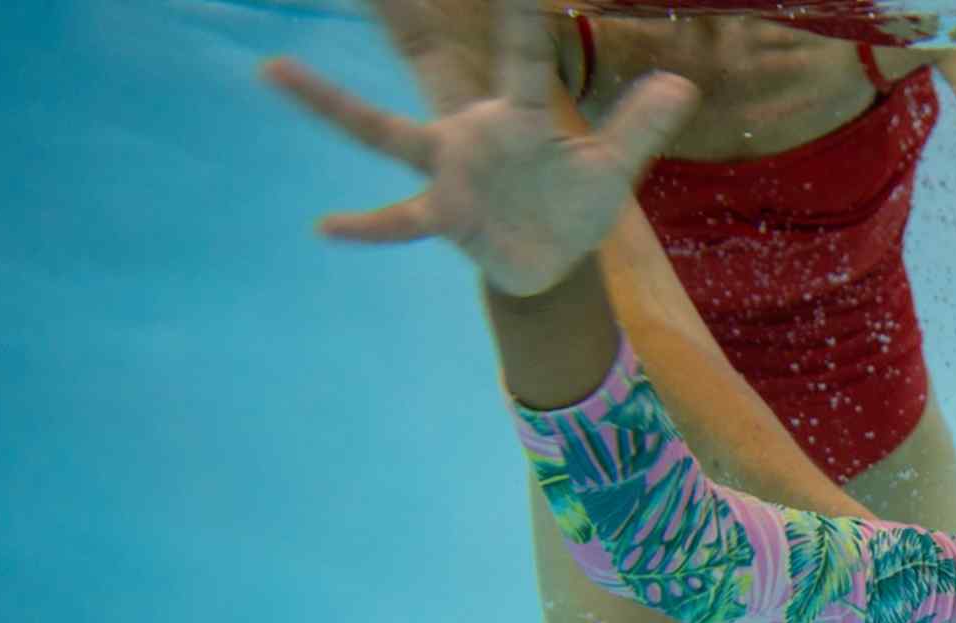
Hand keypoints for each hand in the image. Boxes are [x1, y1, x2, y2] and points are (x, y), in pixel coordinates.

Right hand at [258, 0, 695, 294]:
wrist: (551, 264)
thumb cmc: (574, 203)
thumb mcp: (615, 168)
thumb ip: (640, 126)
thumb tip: (682, 82)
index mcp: (518, 112)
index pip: (520, 52)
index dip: (517, 11)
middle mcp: (469, 131)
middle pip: (426, 63)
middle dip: (400, 19)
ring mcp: (448, 171)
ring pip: (382, 132)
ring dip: (331, 104)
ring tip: (273, 67)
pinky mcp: (442, 216)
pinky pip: (397, 220)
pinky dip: (366, 226)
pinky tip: (325, 226)